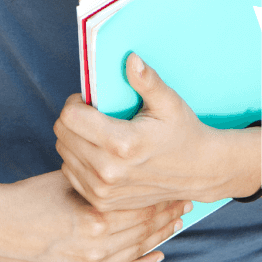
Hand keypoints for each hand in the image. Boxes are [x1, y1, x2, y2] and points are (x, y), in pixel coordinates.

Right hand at [0, 169, 188, 261]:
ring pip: (135, 251)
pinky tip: (157, 255)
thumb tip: (124, 169)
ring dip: (158, 236)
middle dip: (165, 213)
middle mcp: (96, 248)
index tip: (175, 183)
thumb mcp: (68, 180)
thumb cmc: (29, 196)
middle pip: (142, 230)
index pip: (139, 207)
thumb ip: (98, 181)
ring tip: (175, 220)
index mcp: (94, 218)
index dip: (159, 195)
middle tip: (183, 199)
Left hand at [54, 53, 243, 210]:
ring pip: (63, 153)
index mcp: (122, 144)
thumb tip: (130, 59)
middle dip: (73, 118)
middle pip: (63, 134)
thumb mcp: (169, 103)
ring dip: (74, 138)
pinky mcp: (101, 203)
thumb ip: (147, 81)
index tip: (91, 100)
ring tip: (98, 133)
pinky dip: (77, 159)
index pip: (70, 117)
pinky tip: (98, 151)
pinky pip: (70, 173)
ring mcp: (103, 191)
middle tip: (94, 114)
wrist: (198, 172)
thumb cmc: (183, 132)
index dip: (75, 102)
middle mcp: (108, 171)